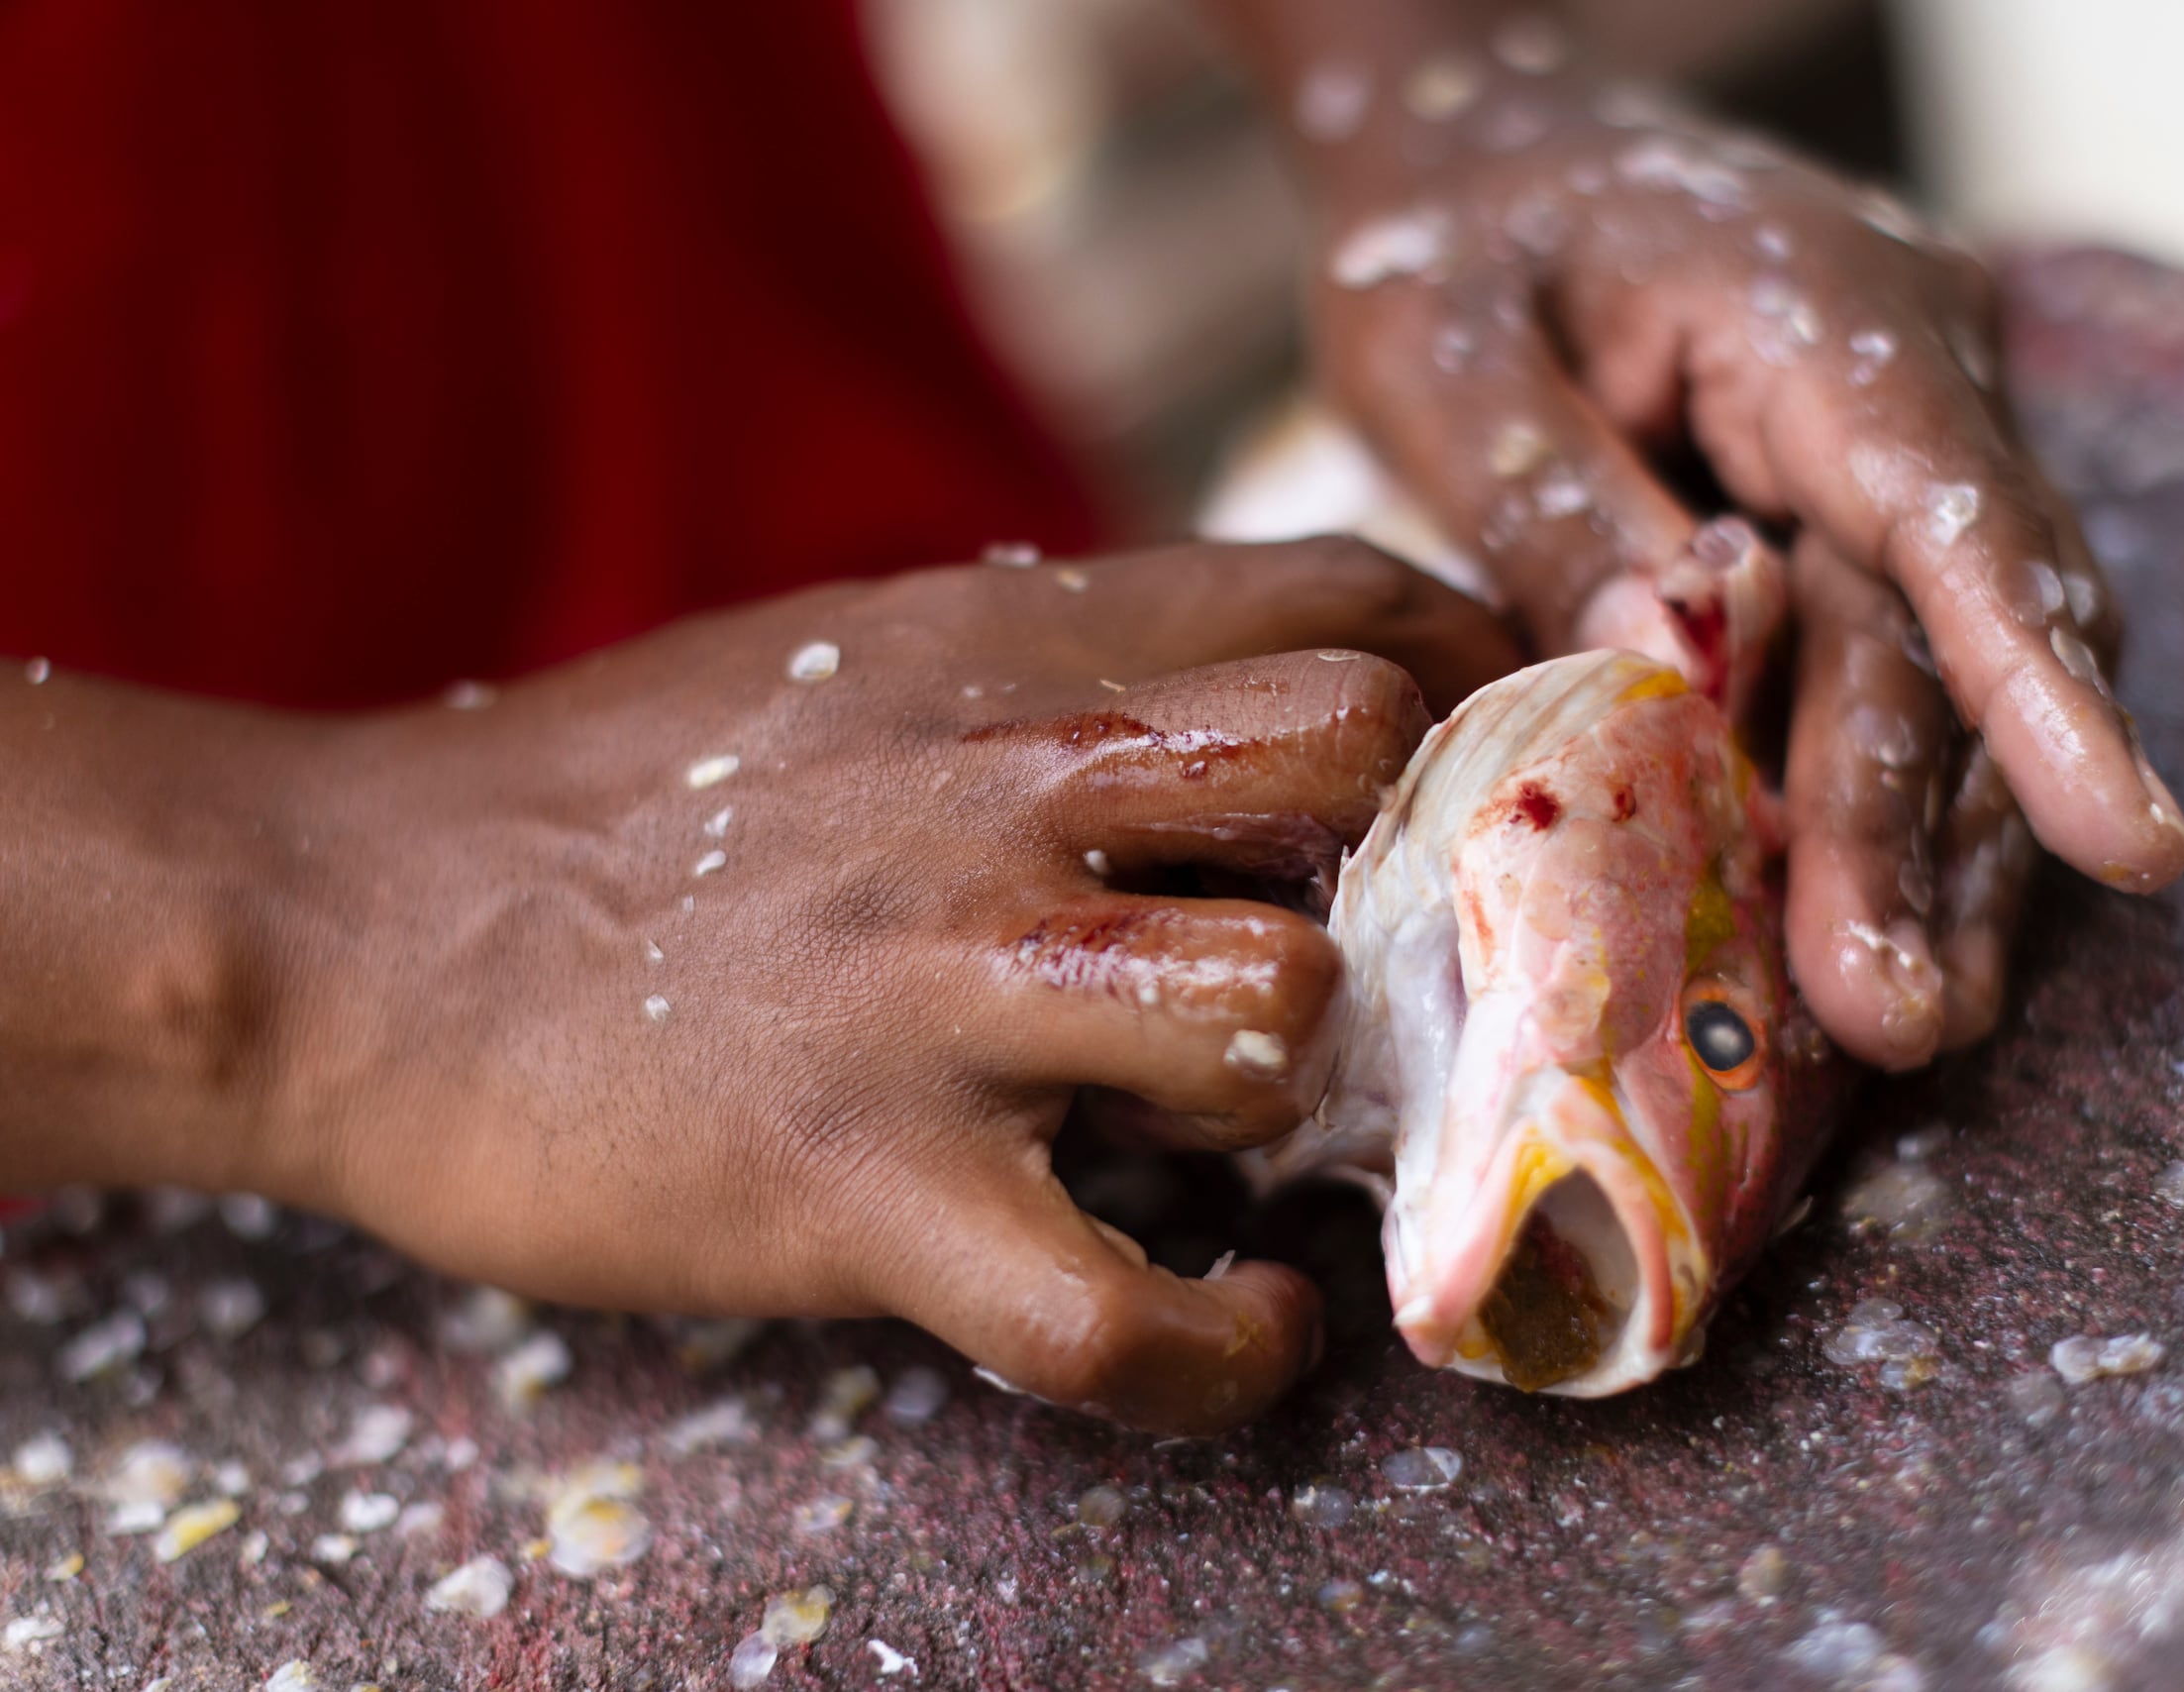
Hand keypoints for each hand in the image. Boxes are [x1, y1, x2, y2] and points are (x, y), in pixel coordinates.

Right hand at [217, 542, 1516, 1431]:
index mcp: (1012, 647)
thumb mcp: (856, 659)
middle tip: (1402, 968)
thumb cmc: (616, 799)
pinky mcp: (861, 1187)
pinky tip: (1243, 1322)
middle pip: (1360, 755)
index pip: (1348, 597)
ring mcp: (938, 986)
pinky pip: (1121, 1313)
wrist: (351, 924)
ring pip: (1272, 1006)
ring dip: (1311, 1090)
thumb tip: (1250, 718)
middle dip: (1423, 866)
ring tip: (1269, 1139)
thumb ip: (1057, 667)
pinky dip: (1223, 1349)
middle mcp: (1004, 787)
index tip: (1507, 778)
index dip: (1484, 679)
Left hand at [1302, 68, 2183, 1068]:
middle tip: (1899, 1014)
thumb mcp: (1447, 347)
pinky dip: (1882, 811)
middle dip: (1928, 834)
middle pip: (1947, 632)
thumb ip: (1551, 497)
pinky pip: (1896, 679)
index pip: (1951, 507)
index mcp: (1820, 311)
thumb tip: (1663, 663)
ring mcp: (1897, 461)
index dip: (2036, 682)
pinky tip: (1867, 936)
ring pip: (1952, 677)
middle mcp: (1907, 387)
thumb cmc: (1454, 230)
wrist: (1485, 146)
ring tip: (1910, 1019)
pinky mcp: (1859, 530)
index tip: (2123, 839)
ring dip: (1935, 854)